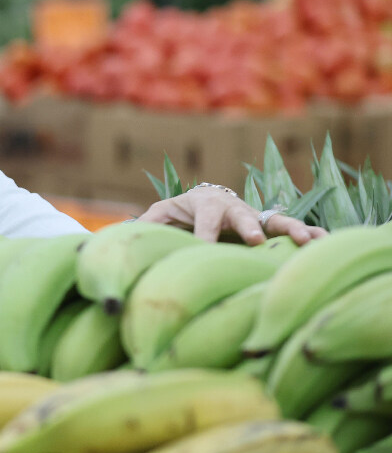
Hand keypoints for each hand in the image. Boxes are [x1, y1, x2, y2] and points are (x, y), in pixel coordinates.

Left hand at [138, 187, 326, 245]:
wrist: (205, 201)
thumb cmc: (181, 212)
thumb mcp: (162, 215)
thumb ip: (148, 223)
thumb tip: (126, 234)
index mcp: (205, 203)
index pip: (204, 220)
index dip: (204, 235)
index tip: (204, 250)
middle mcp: (233, 207)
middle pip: (241, 214)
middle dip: (247, 226)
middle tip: (254, 240)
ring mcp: (254, 216)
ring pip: (274, 219)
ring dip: (290, 229)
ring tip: (308, 241)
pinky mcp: (270, 227)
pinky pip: (292, 230)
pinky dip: (310, 235)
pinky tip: (325, 245)